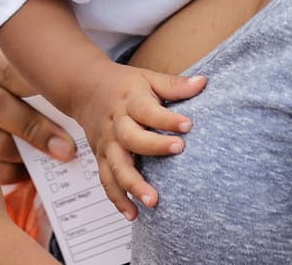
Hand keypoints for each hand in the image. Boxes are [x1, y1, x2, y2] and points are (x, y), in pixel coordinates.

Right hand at [0, 28, 75, 182]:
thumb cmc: (17, 65)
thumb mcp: (22, 55)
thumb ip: (39, 67)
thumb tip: (79, 95)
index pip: (8, 68)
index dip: (41, 89)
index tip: (72, 107)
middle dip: (34, 128)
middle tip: (65, 148)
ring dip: (23, 153)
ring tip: (52, 160)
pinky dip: (8, 169)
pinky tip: (30, 169)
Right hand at [69, 62, 206, 219]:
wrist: (87, 90)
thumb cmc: (124, 86)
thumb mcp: (149, 78)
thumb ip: (174, 85)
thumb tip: (203, 82)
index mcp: (130, 101)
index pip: (148, 110)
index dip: (168, 118)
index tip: (188, 125)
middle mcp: (116, 124)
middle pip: (131, 137)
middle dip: (153, 147)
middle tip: (178, 150)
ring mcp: (108, 144)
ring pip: (117, 166)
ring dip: (133, 184)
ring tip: (153, 200)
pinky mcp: (102, 159)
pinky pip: (107, 182)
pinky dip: (118, 199)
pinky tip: (133, 214)